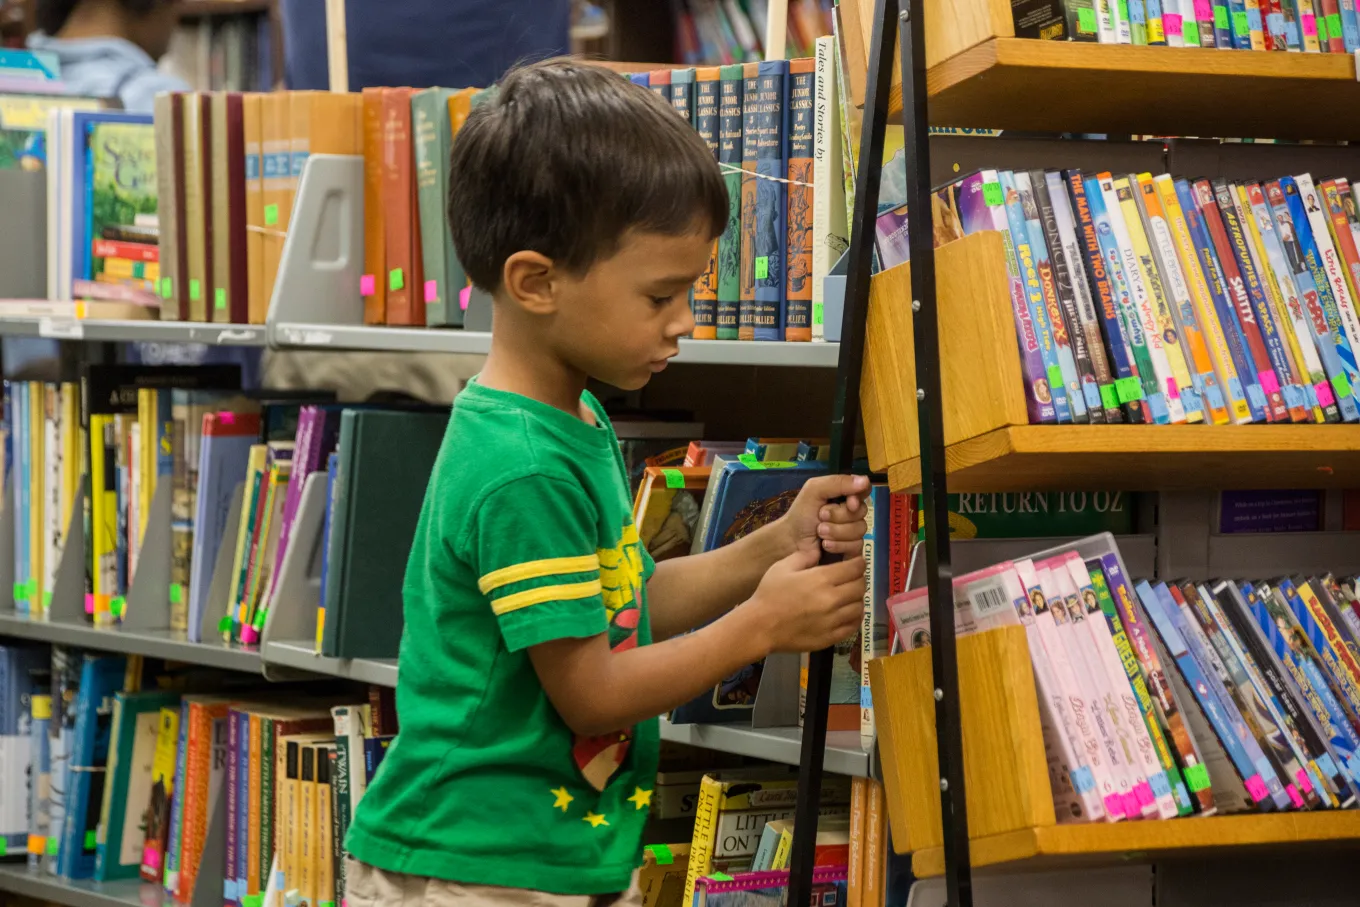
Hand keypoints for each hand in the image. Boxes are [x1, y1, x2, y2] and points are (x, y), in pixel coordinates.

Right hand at [738, 546, 865, 654]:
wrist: (760, 627)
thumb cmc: (769, 594)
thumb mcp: (782, 567)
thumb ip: (804, 557)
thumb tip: (821, 552)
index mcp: (822, 579)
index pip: (855, 567)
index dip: (858, 562)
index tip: (855, 562)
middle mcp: (832, 599)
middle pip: (861, 586)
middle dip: (858, 579)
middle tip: (850, 578)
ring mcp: (833, 620)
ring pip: (859, 606)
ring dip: (856, 599)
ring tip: (847, 596)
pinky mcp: (831, 637)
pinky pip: (853, 626)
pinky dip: (854, 617)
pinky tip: (846, 613)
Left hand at [781, 474, 869, 558]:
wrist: (792, 541)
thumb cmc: (802, 514)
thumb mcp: (814, 490)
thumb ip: (838, 482)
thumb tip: (866, 480)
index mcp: (844, 494)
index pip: (864, 490)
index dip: (859, 496)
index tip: (849, 503)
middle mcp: (851, 512)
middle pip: (862, 511)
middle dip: (839, 516)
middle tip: (820, 517)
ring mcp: (853, 531)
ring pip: (860, 530)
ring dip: (836, 531)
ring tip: (820, 532)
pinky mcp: (852, 549)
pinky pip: (857, 546)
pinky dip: (839, 545)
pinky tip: (826, 545)